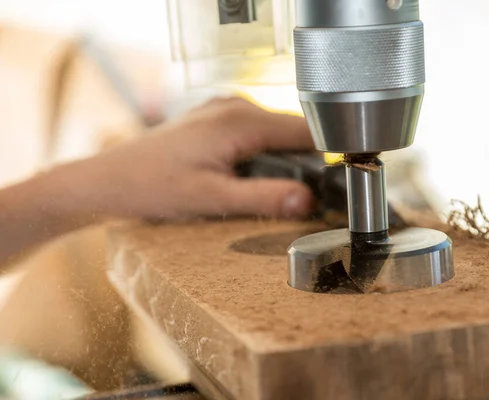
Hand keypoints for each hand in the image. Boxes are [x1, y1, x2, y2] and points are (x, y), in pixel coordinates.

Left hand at [47, 98, 315, 220]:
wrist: (108, 180)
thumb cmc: (151, 187)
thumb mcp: (212, 198)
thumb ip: (263, 197)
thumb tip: (309, 200)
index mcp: (240, 120)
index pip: (305, 131)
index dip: (329, 154)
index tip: (342, 182)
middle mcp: (235, 106)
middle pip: (292, 131)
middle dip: (306, 163)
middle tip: (312, 199)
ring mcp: (223, 110)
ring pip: (274, 134)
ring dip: (285, 161)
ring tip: (284, 194)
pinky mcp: (215, 120)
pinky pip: (255, 134)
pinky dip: (265, 156)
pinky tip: (255, 180)